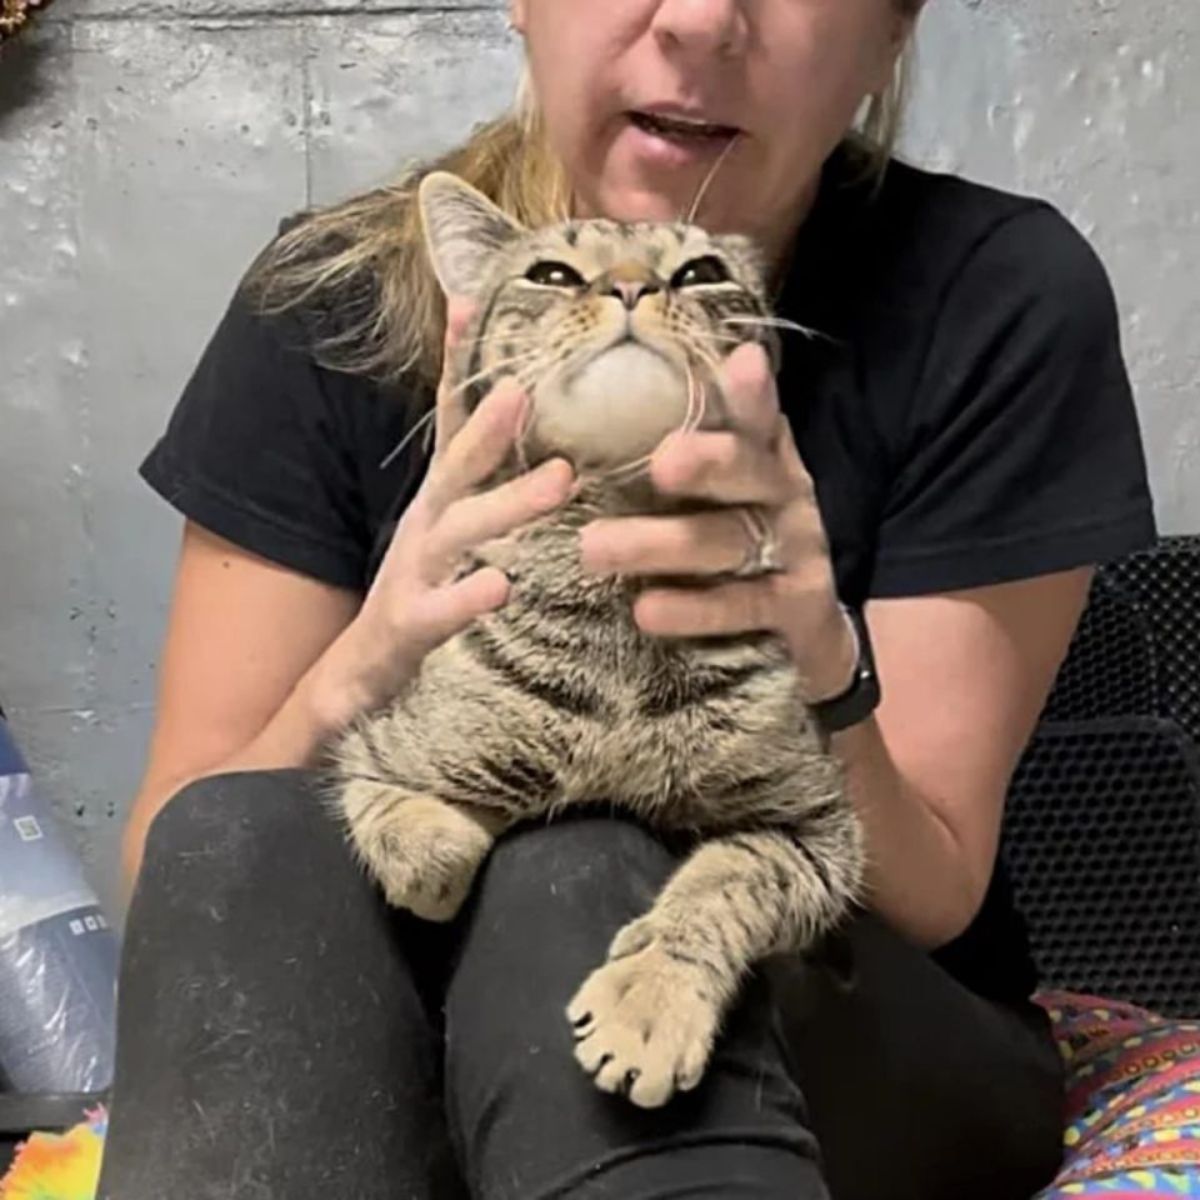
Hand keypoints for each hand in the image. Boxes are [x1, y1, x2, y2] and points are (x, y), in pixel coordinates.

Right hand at [317, 300, 574, 719]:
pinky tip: (500, 586)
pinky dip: (467, 597)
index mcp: (438, 500)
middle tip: (527, 388)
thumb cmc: (423, 594)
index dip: (456, 364)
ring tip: (558, 481)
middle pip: (456, 468)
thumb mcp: (452, 530)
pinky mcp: (409, 628)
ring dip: (506, 504)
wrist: (356, 676)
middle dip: (487, 427)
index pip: (449, 422)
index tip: (470, 302)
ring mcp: (414, 574)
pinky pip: (440, 612)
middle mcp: (425, 527)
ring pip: (458, 532)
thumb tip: (533, 434)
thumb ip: (484, 485)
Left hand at [579, 343, 856, 701]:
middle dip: (709, 462)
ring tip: (594, 549)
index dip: (751, 393)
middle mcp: (783, 497)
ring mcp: (794, 556)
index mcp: (761, 456)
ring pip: (730, 542)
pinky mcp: (795, 614)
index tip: (741, 362)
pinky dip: (695, 610)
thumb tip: (574, 399)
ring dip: (663, 545)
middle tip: (662, 462)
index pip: (756, 415)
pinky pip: (743, 609)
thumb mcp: (710, 493)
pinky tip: (646, 611)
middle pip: (748, 470)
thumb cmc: (732, 547)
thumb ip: (670, 450)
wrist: (805, 638)